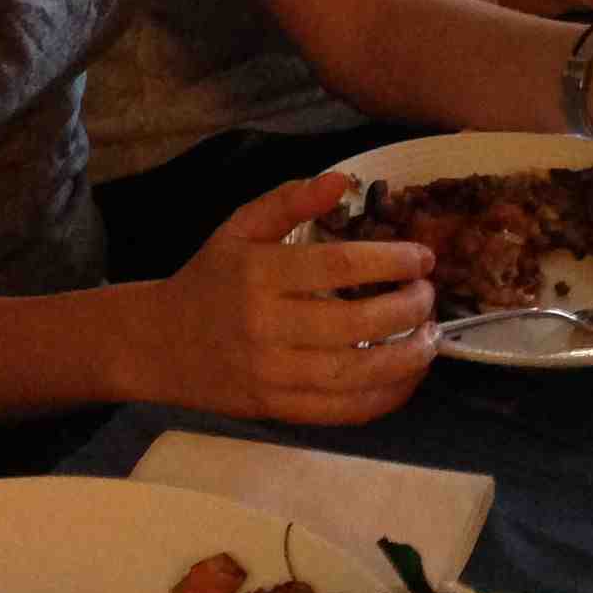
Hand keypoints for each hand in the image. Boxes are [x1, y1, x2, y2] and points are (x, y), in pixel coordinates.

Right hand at [145, 174, 438, 423]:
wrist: (161, 344)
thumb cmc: (210, 278)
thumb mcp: (240, 227)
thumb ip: (290, 200)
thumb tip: (344, 179)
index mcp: (258, 274)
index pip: (337, 266)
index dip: (390, 260)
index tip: (422, 257)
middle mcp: (266, 327)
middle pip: (354, 323)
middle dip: (407, 309)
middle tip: (429, 296)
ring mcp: (272, 375)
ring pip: (355, 375)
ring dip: (407, 359)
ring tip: (432, 338)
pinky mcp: (278, 411)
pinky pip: (342, 412)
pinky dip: (384, 398)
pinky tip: (408, 376)